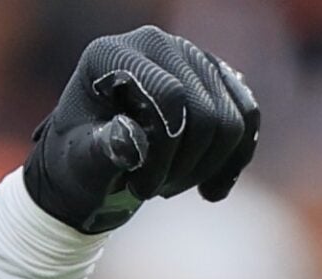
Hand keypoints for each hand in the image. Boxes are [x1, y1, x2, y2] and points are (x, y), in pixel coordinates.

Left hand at [25, 27, 258, 234]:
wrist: (85, 170)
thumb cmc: (73, 166)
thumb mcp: (76, 165)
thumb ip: (101, 152)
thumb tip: (131, 139)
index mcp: (113, 55)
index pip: (170, 95)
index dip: (164, 151)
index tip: (139, 189)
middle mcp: (156, 45)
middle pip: (206, 111)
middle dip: (182, 165)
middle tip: (147, 191)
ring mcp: (190, 59)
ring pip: (232, 119)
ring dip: (203, 167)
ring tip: (164, 185)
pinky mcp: (215, 79)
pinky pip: (247, 118)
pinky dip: (233, 160)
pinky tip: (211, 190)